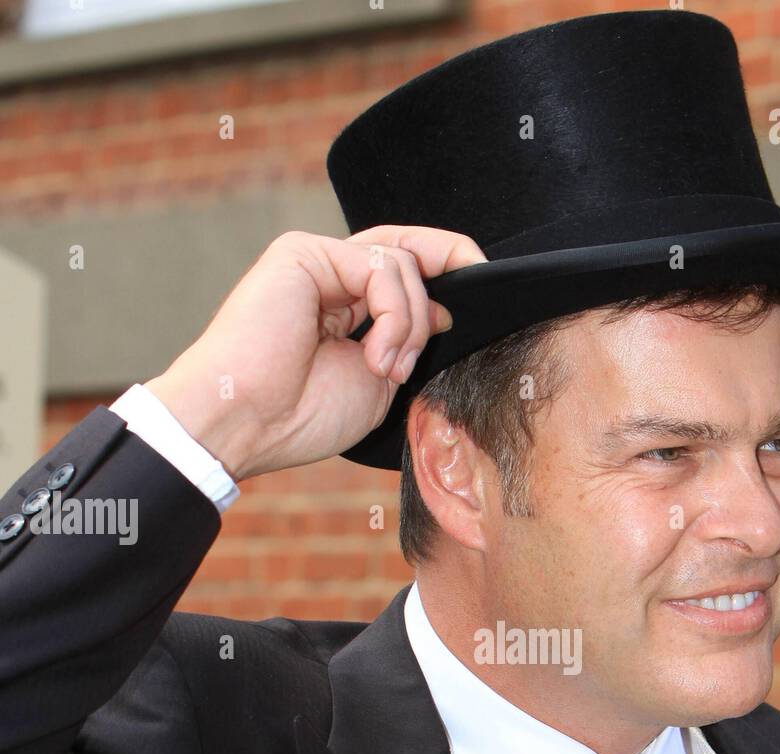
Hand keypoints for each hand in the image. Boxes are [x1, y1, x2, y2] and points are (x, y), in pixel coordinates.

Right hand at [143, 226, 486, 481]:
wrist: (245, 423)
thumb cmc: (300, 416)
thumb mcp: (379, 380)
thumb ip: (409, 342)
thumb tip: (448, 309)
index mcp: (344, 307)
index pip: (406, 271)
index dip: (449, 275)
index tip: (483, 300)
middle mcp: (329, 277)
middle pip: (411, 251)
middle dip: (451, 272)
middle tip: (458, 320)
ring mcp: (316, 261)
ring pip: (403, 264)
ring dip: (411, 324)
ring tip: (386, 369)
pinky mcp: (303, 253)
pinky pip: (382, 265)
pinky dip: (395, 314)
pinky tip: (374, 357)